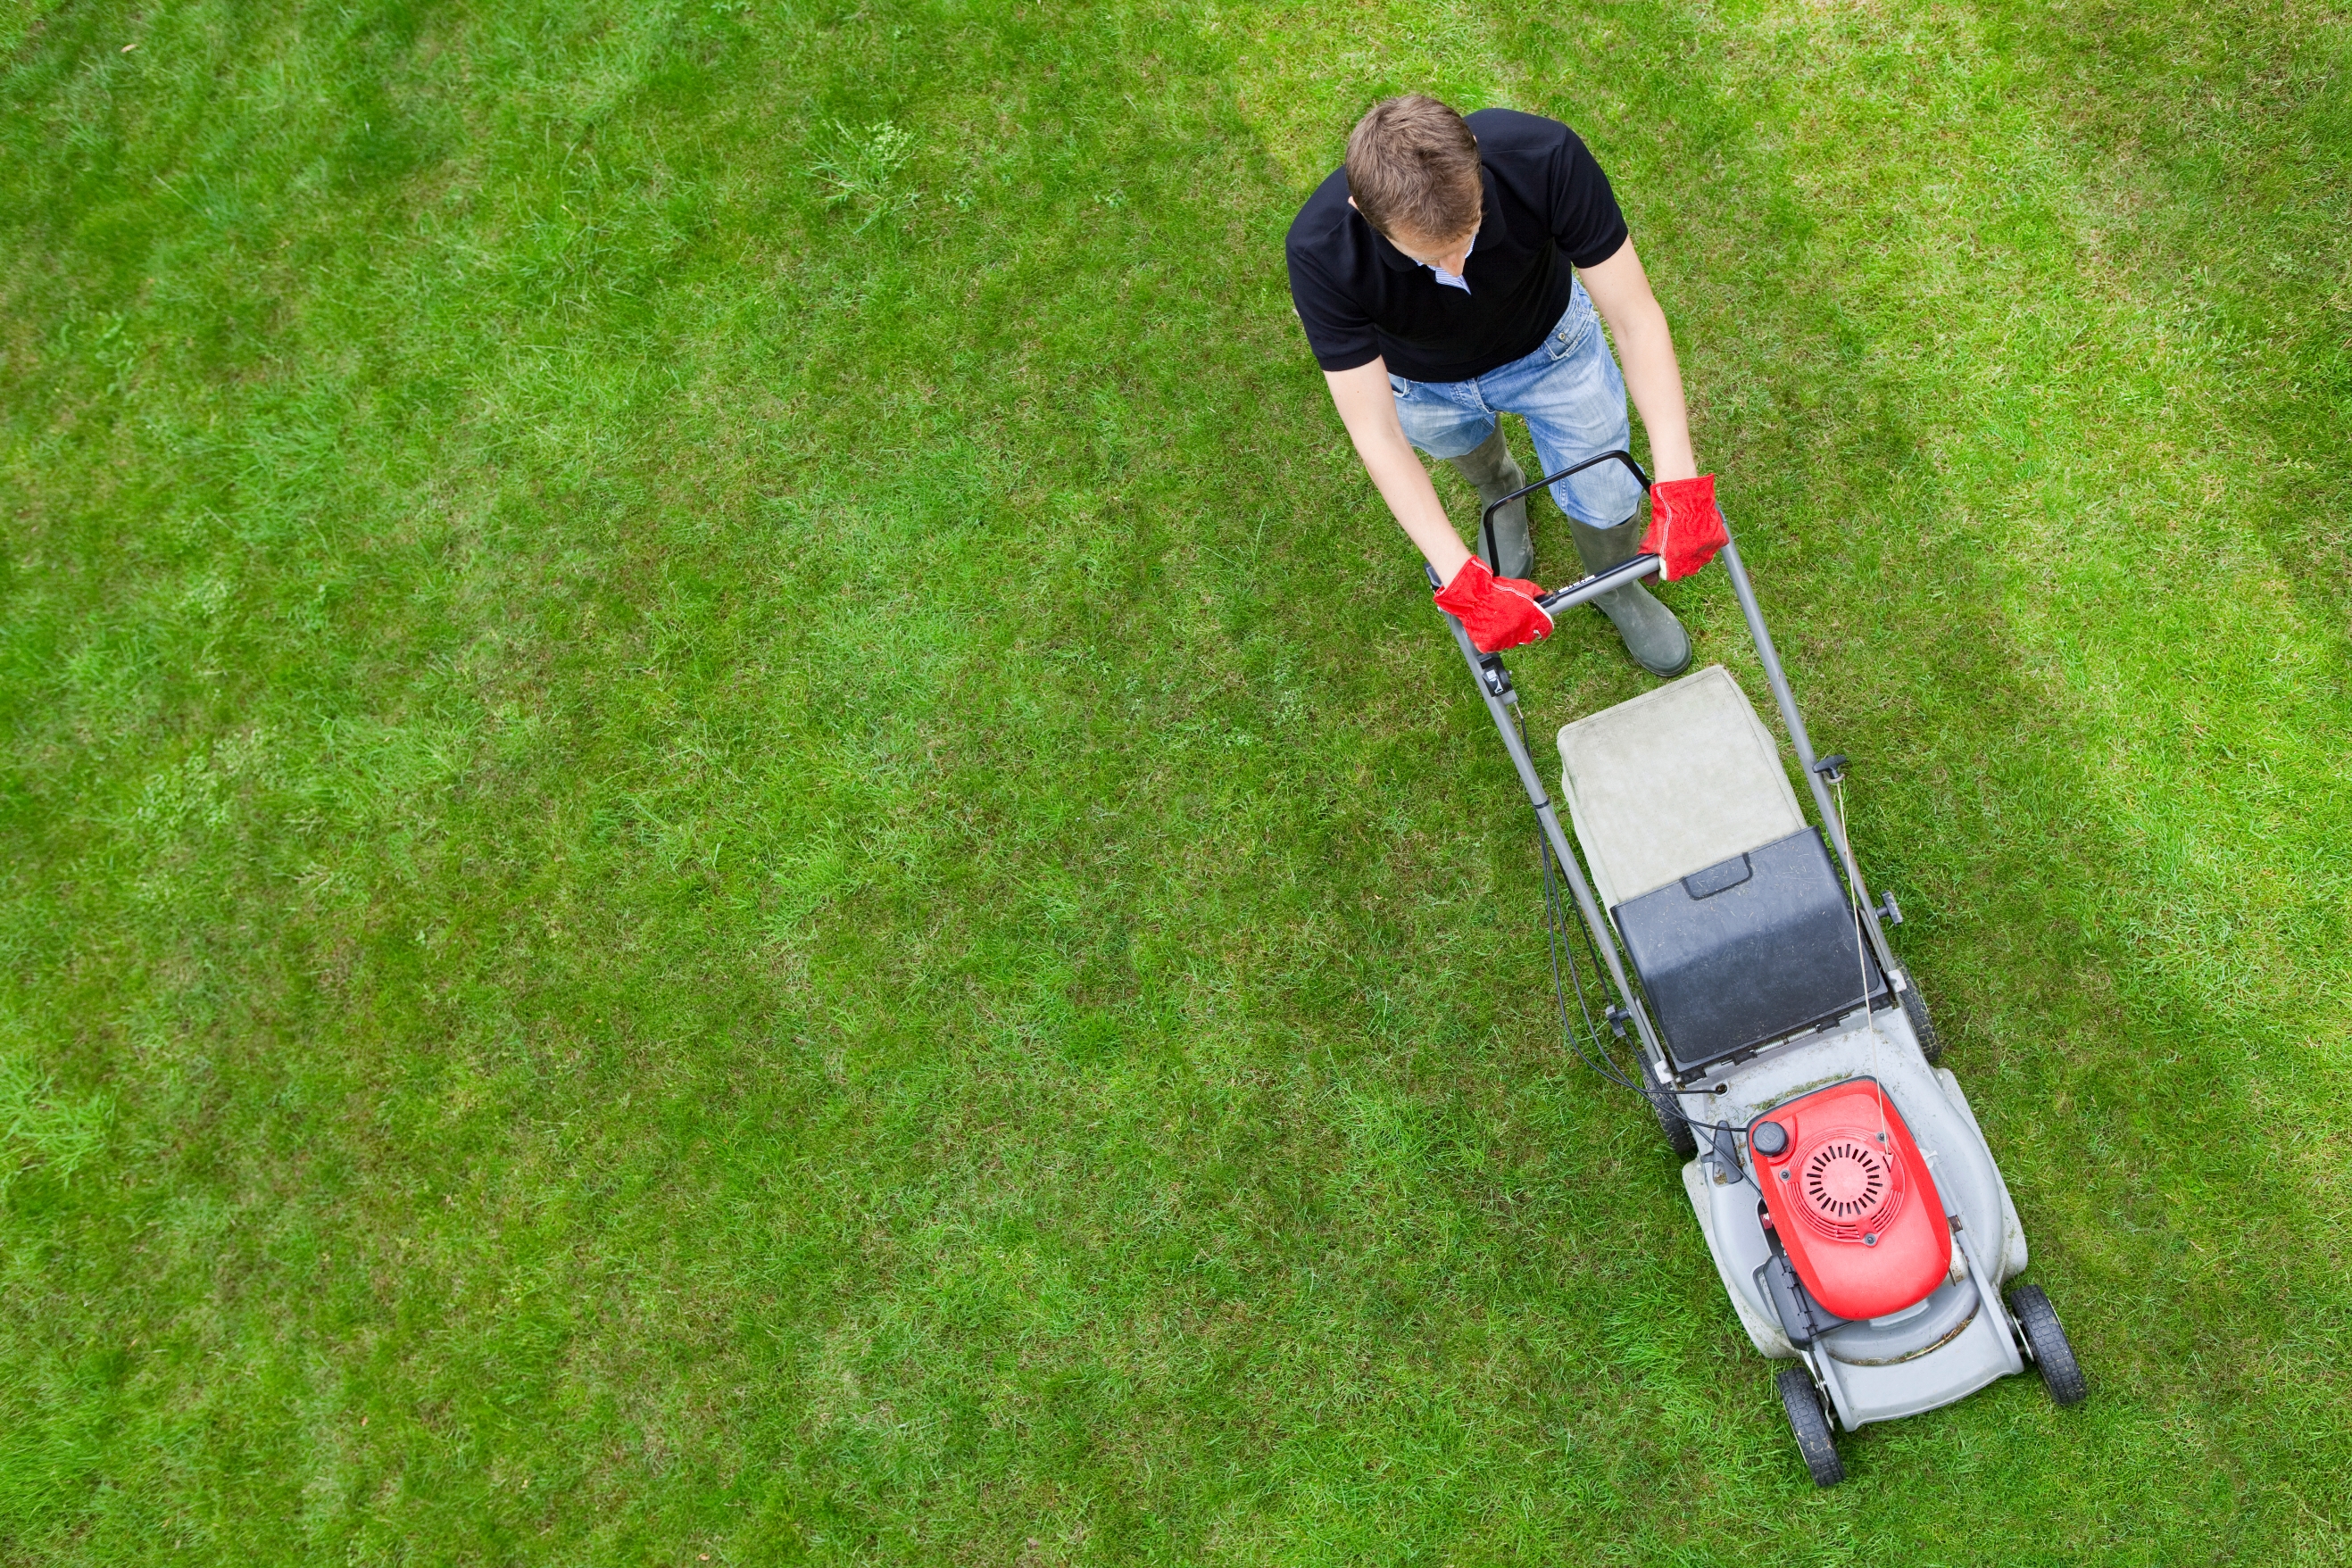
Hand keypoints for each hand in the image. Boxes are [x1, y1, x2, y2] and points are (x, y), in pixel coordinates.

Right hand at [1433, 557, 1552, 653]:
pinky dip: (1494, 638)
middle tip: (1513, 618)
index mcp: (1531, 618)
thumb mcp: (1523, 586)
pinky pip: (1496, 645)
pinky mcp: (1490, 645)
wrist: (1474, 596)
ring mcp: (1505, 641)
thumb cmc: (1497, 591)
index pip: (1546, 629)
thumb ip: (1536, 594)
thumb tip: (1544, 598)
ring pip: (1512, 642)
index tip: (1540, 626)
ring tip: (1499, 620)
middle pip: (1528, 637)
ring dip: (1508, 634)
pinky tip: (1490, 626)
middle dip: (1524, 629)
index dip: (1543, 626)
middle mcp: (1520, 632)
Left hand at [1639, 475, 1729, 581]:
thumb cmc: (1666, 516)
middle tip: (1678, 545)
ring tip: (1689, 536)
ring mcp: (1708, 551)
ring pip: (1702, 558)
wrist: (1684, 497)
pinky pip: (1714, 546)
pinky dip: (1708, 541)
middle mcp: (1694, 561)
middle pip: (1689, 569)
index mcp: (1676, 563)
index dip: (1669, 567)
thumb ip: (1650, 560)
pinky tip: (1700, 531)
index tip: (1667, 559)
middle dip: (1682, 560)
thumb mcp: (1652, 539)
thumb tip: (1651, 580)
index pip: (1673, 576)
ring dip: (1696, 551)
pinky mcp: (1719, 540)